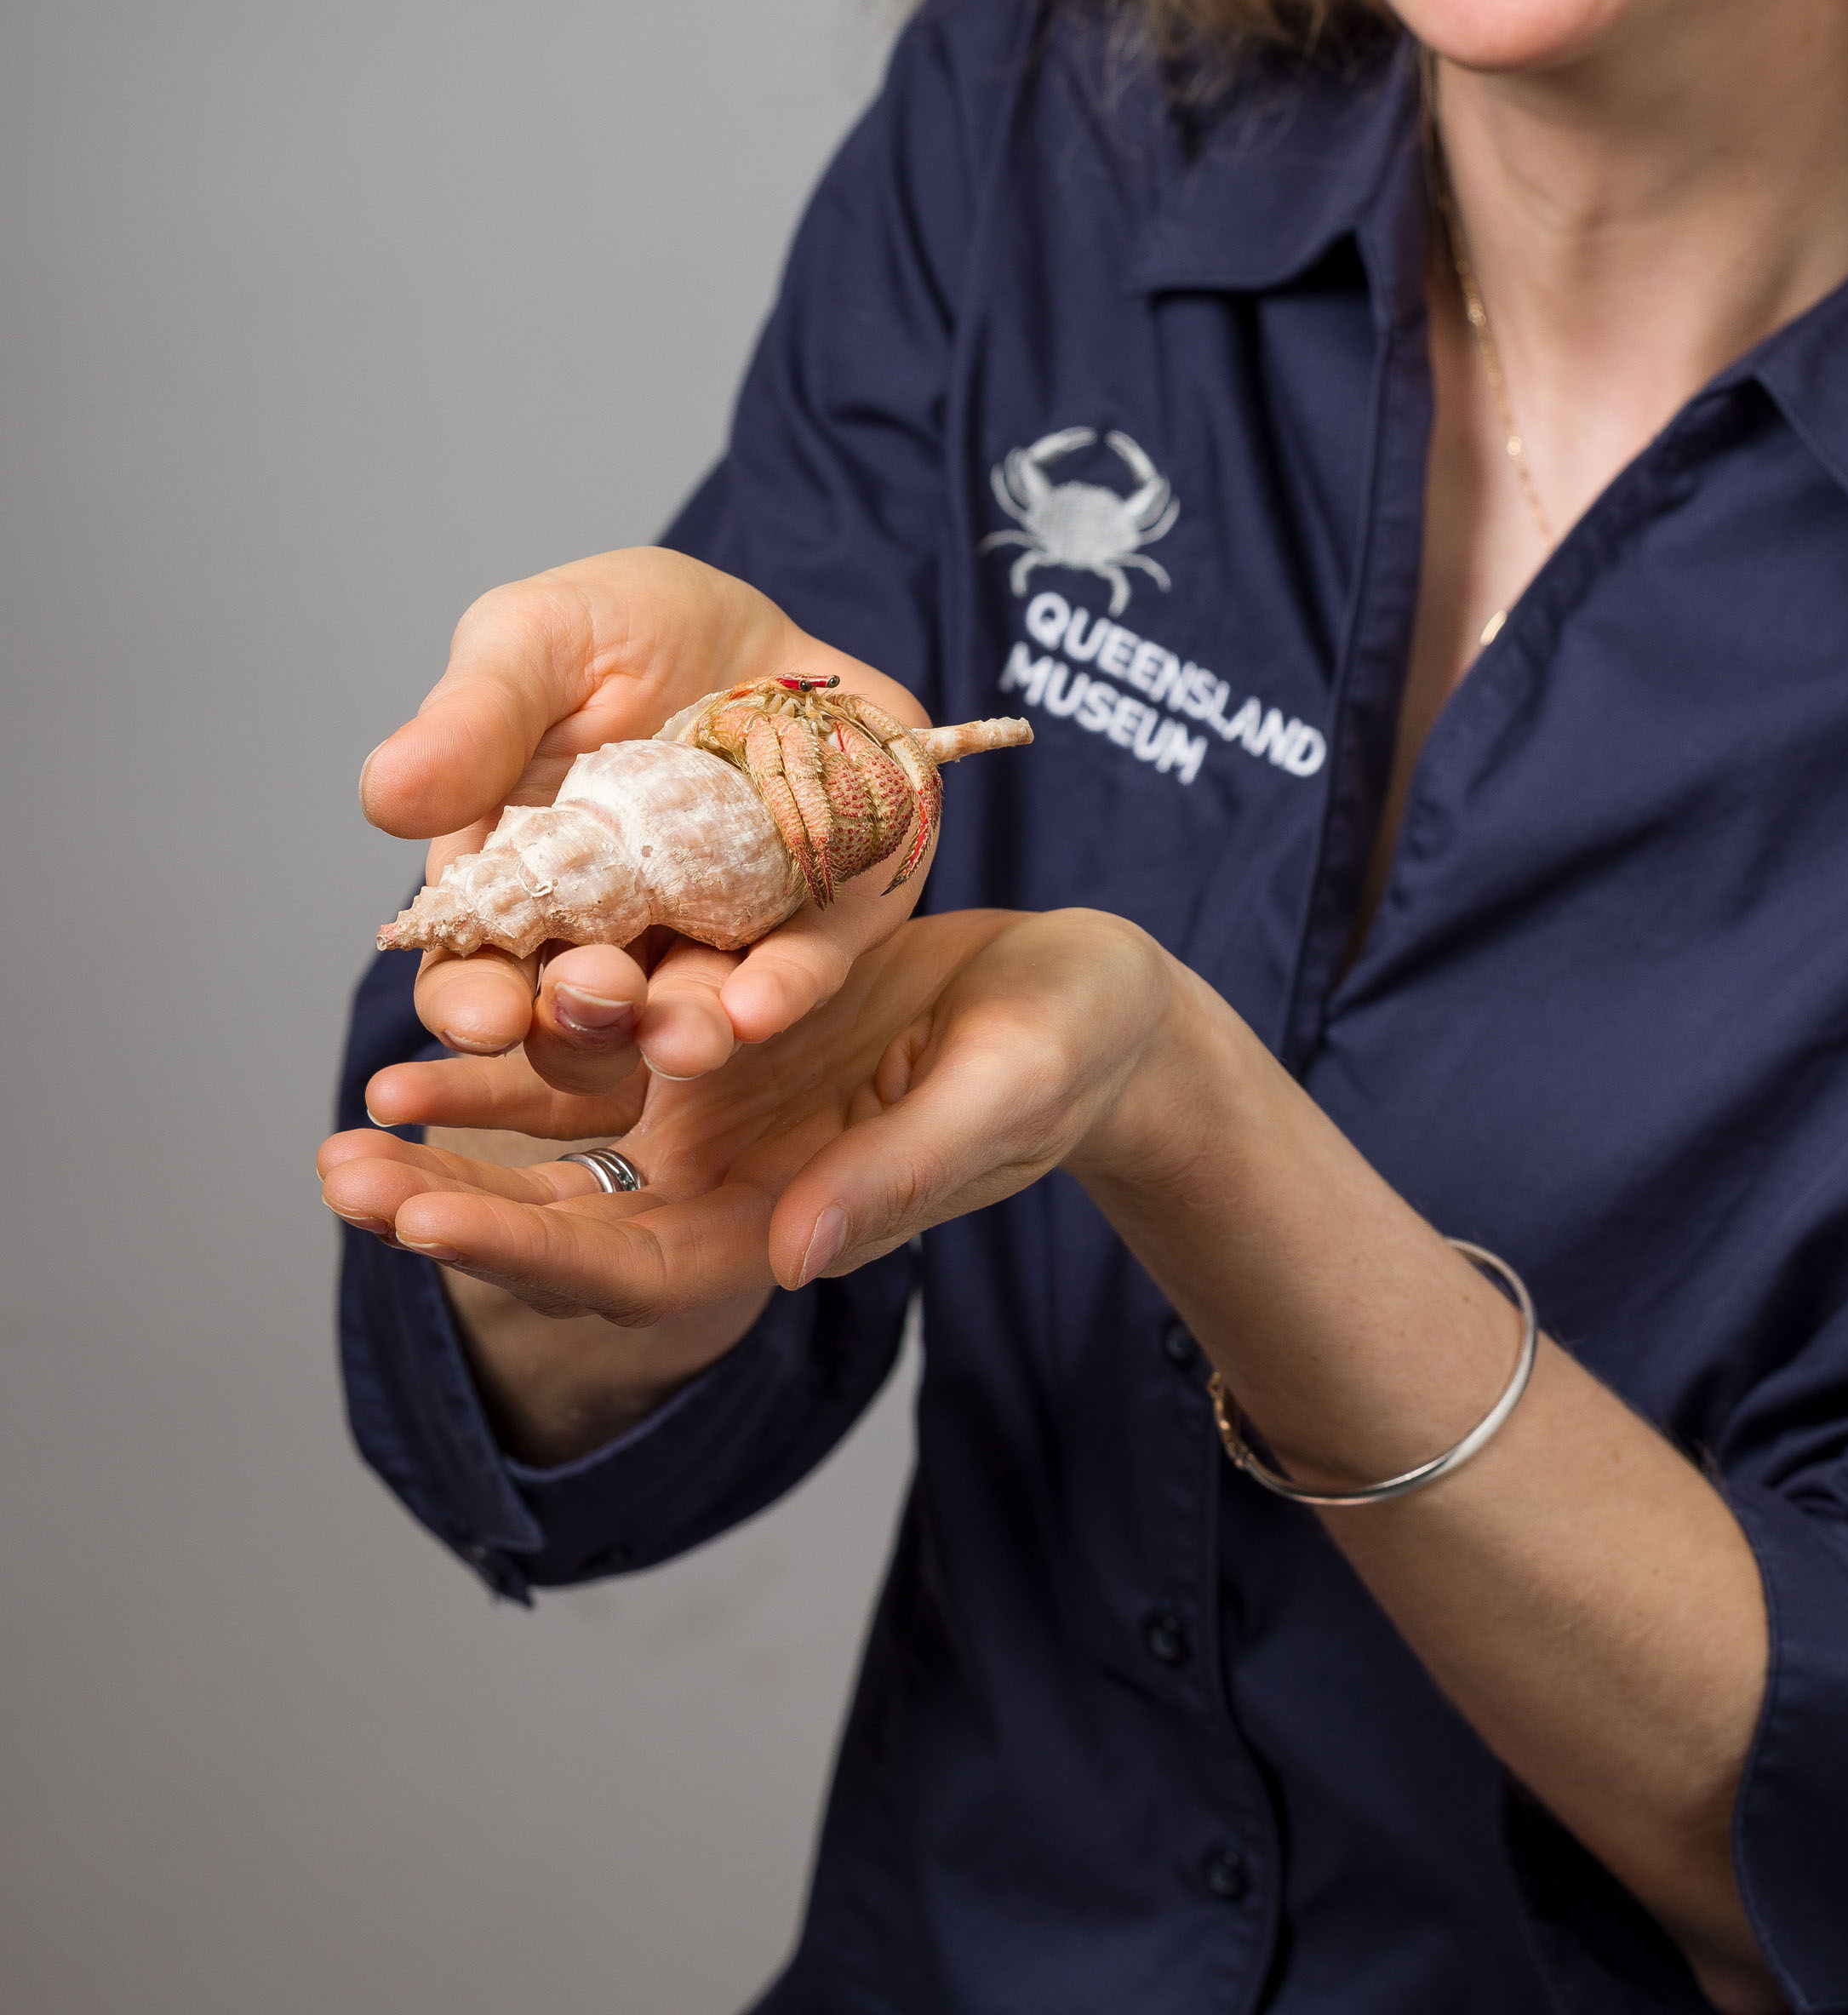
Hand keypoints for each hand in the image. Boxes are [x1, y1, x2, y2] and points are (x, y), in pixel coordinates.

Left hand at [319, 905, 1182, 1319]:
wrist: (1089, 995)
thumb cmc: (1067, 1053)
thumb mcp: (996, 1100)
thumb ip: (896, 1181)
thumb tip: (790, 1258)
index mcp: (797, 1227)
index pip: (638, 1271)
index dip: (530, 1254)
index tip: (422, 1224)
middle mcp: (739, 1186)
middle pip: (575, 1222)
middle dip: (452, 1207)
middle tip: (338, 1172)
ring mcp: (727, 1117)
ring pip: (571, 1146)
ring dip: (463, 1136)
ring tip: (356, 1121)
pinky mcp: (725, 1038)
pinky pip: (602, 1055)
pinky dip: (524, 1049)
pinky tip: (450, 1015)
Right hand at [358, 547, 937, 1091]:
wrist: (762, 613)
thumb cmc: (622, 628)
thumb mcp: (537, 640)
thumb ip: (474, 718)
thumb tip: (387, 795)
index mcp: (519, 880)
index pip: (478, 972)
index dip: (472, 1004)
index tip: (484, 1016)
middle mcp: (615, 930)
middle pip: (585, 1018)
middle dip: (587, 1025)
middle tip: (599, 994)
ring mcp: (719, 930)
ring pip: (694, 1014)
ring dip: (687, 1034)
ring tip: (691, 1038)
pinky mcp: (819, 910)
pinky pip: (805, 965)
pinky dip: (785, 988)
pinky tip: (765, 1001)